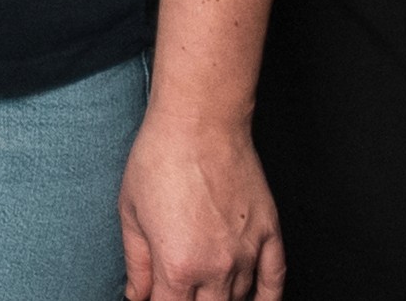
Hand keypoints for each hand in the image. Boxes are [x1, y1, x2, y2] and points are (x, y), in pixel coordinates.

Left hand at [120, 109, 283, 300]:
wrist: (199, 121)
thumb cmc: (160, 158)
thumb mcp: (130, 213)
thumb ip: (136, 263)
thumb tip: (136, 294)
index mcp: (177, 266)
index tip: (155, 298)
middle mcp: (215, 267)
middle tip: (179, 288)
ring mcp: (246, 253)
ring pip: (238, 300)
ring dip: (221, 300)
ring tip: (206, 289)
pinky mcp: (269, 234)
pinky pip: (275, 280)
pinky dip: (267, 298)